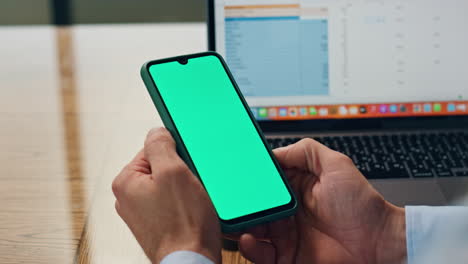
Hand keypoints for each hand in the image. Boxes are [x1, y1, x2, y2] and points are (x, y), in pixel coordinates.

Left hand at [112, 127, 221, 262]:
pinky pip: (173, 202)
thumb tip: (156, 131)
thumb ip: (161, 145)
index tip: (186, 163)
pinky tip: (192, 211)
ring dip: (185, 188)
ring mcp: (142, 213)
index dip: (174, 153)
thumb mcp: (173, 172)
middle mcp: (128, 198)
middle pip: (161, 167)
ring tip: (193, 201)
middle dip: (180, 172)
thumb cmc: (183, 225)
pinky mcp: (157, 224)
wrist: (191, 262)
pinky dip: (184, 203)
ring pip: (169, 185)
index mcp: (125, 182)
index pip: (152, 149)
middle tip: (191, 185)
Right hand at [238, 139, 405, 263]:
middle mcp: (287, 212)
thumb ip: (306, 151)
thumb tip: (275, 151)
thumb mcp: (336, 165)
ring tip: (234, 221)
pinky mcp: (286, 257)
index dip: (248, 179)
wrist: (378, 243)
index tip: (235, 176)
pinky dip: (249, 247)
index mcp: (295, 188)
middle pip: (254, 206)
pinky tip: (249, 239)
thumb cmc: (362, 205)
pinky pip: (260, 253)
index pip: (264, 182)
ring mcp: (285, 235)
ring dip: (238, 225)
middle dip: (238, 203)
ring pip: (251, 229)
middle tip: (227, 201)